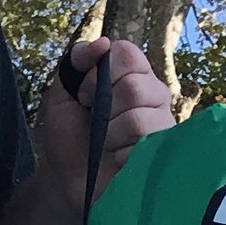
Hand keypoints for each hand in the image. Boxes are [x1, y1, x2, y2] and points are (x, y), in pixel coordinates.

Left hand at [37, 37, 173, 220]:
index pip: (129, 54)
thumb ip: (77, 61)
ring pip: (139, 119)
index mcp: (133, 74)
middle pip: (135, 87)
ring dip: (110, 135)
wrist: (66, 181)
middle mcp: (153, 95)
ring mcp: (162, 125)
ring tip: (106, 145)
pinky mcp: (163, 154)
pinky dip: (120, 155)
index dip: (99, 75)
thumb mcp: (62, 92)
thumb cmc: (68, 136)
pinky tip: (116, 160)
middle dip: (103, 109)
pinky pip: (145, 148)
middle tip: (95, 124)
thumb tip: (103, 43)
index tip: (83, 96)